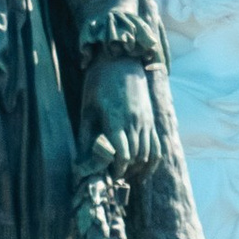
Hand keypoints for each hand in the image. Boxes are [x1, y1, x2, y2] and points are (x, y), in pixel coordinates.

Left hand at [80, 57, 166, 182]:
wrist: (120, 60)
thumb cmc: (99, 83)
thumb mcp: (87, 107)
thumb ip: (87, 133)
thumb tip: (82, 157)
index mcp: (116, 121)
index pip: (122, 155)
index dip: (118, 170)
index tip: (111, 176)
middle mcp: (134, 123)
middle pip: (136, 157)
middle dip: (127, 171)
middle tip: (118, 178)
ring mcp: (145, 121)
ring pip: (147, 153)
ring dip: (139, 167)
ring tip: (128, 174)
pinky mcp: (151, 118)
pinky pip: (157, 145)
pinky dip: (153, 159)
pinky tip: (146, 168)